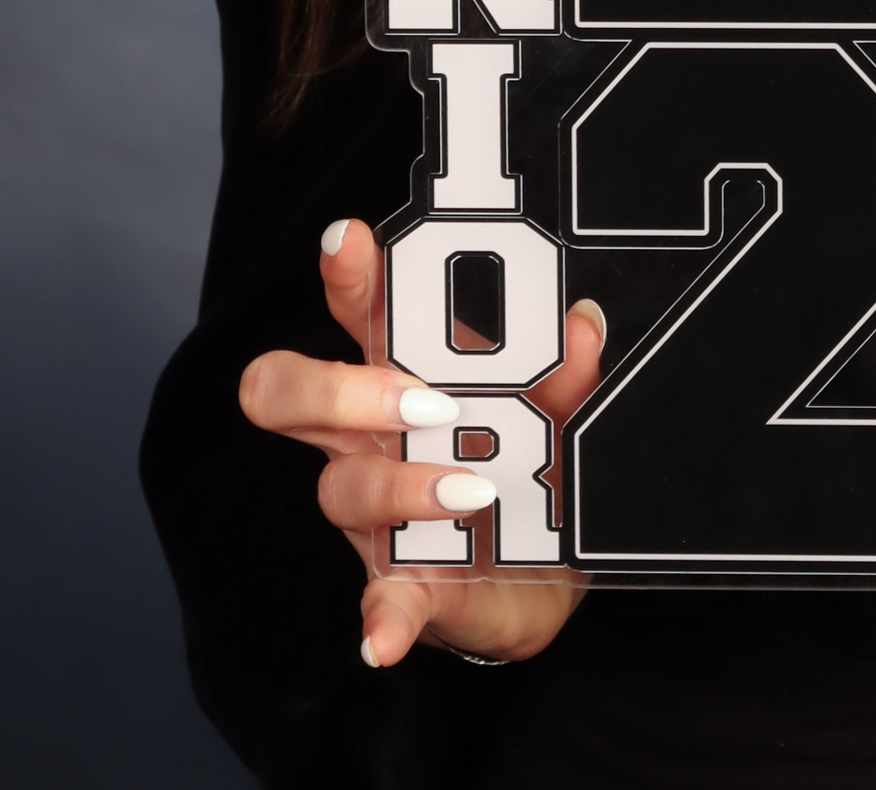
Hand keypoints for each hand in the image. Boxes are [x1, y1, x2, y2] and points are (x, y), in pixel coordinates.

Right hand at [237, 217, 604, 667]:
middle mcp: (368, 439)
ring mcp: (374, 514)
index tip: (349, 241)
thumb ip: (567, 368)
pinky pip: (378, 600)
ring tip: (474, 488)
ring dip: (404, 488)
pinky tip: (385, 634)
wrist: (552, 567)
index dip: (346, 274)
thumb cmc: (531, 460)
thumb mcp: (559, 406)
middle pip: (291, 394)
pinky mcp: (403, 583)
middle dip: (341, 389)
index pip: (355, 311)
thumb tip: (584, 323)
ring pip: (344, 488)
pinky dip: (381, 616)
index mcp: (401, 374)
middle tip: (418, 399)